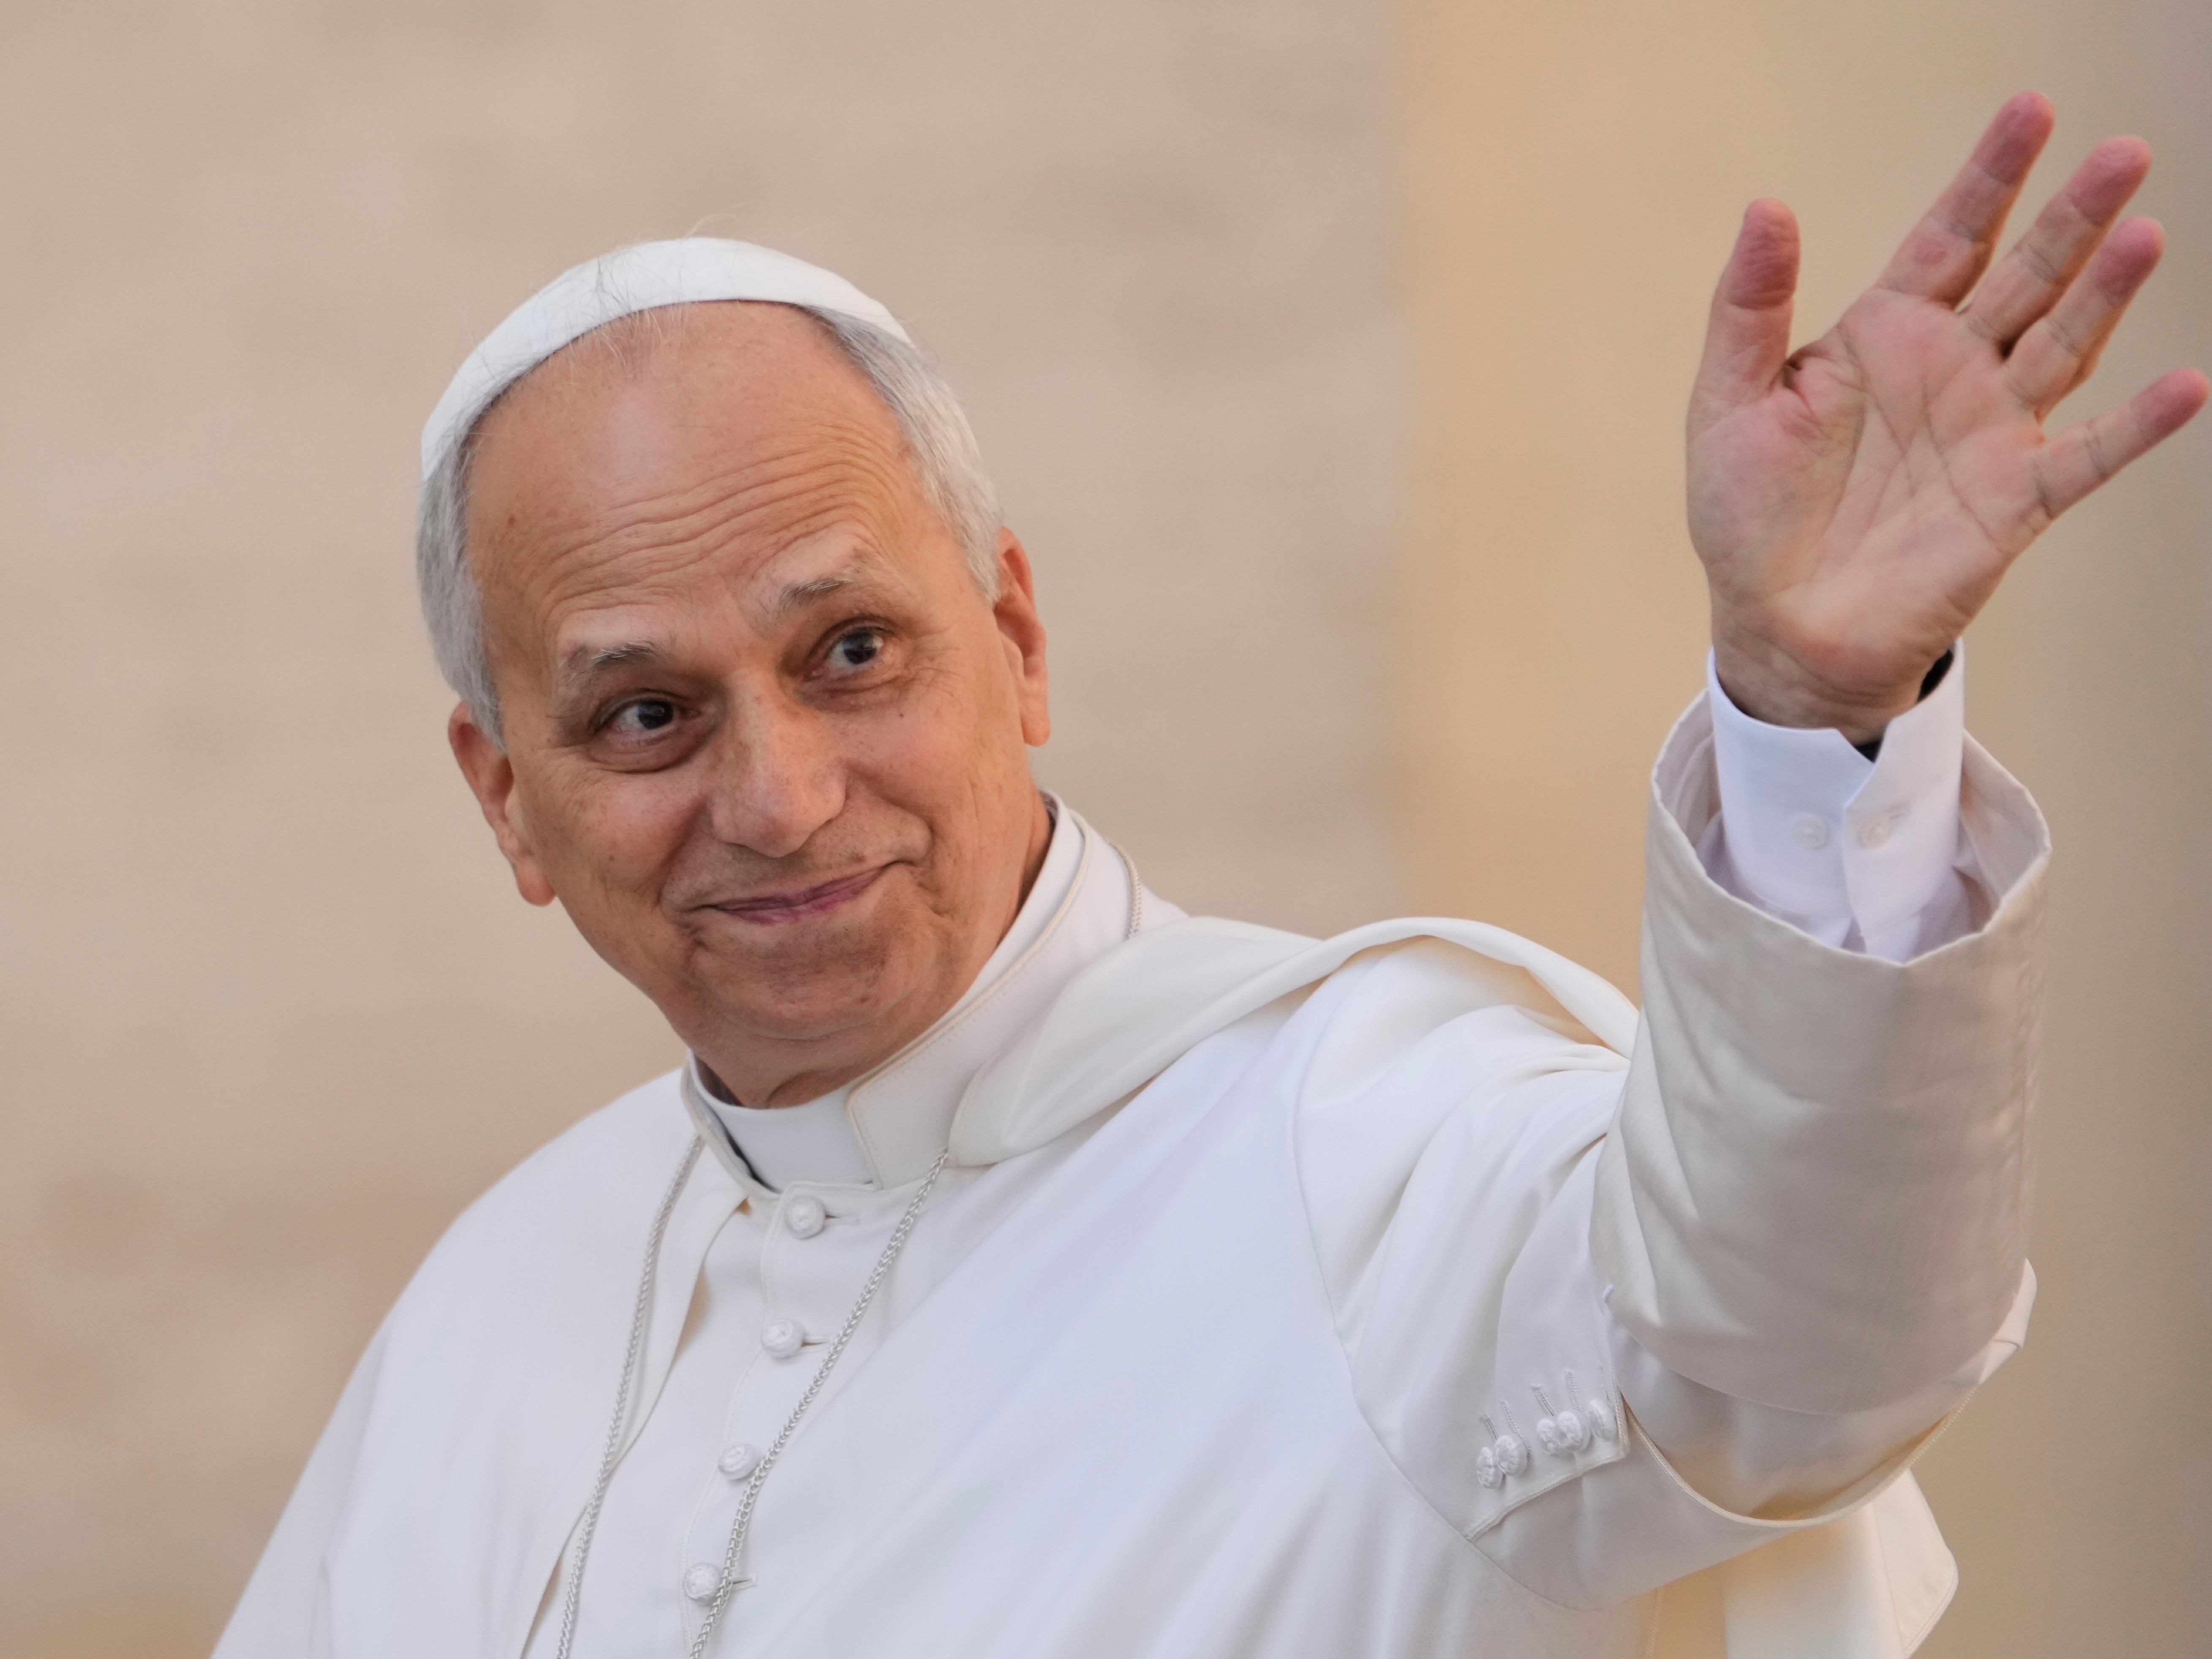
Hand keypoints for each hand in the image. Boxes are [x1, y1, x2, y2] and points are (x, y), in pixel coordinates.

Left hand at [1688, 92, 2208, 741]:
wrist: (1775, 625)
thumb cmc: (1746, 517)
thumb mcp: (1728, 403)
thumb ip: (1749, 307)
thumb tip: (1766, 205)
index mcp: (1882, 338)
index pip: (1950, 237)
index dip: (1990, 177)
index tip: (2031, 110)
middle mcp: (1949, 372)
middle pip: (2026, 276)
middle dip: (2072, 216)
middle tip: (2124, 151)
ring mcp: (1990, 434)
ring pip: (2064, 346)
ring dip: (2107, 293)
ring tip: (2144, 232)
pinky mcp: (2013, 502)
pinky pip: (2087, 457)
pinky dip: (2139, 426)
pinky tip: (2186, 386)